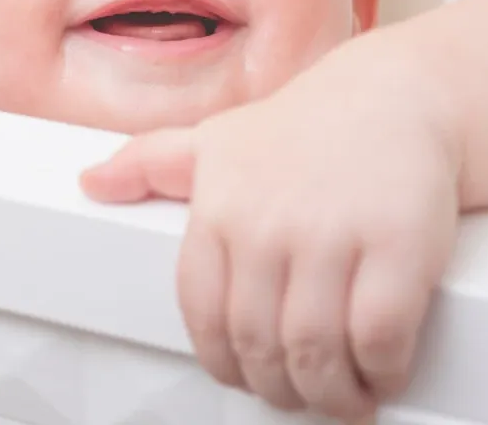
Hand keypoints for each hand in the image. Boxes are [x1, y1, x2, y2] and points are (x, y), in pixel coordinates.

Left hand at [79, 55, 460, 420]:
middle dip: (281, 389)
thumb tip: (90, 181)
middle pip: (260, 346)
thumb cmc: (305, 128)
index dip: (226, 363)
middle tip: (301, 395)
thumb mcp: (217, 138)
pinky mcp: (397, 245)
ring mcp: (330, 235)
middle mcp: (265, 224)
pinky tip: (383, 371)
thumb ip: (151, 163)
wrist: (397, 94)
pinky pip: (378, 337)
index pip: (203, 316)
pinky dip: (381, 371)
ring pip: (315, 351)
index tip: (248, 378)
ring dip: (331, 393)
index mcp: (218, 208)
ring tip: (345, 397)